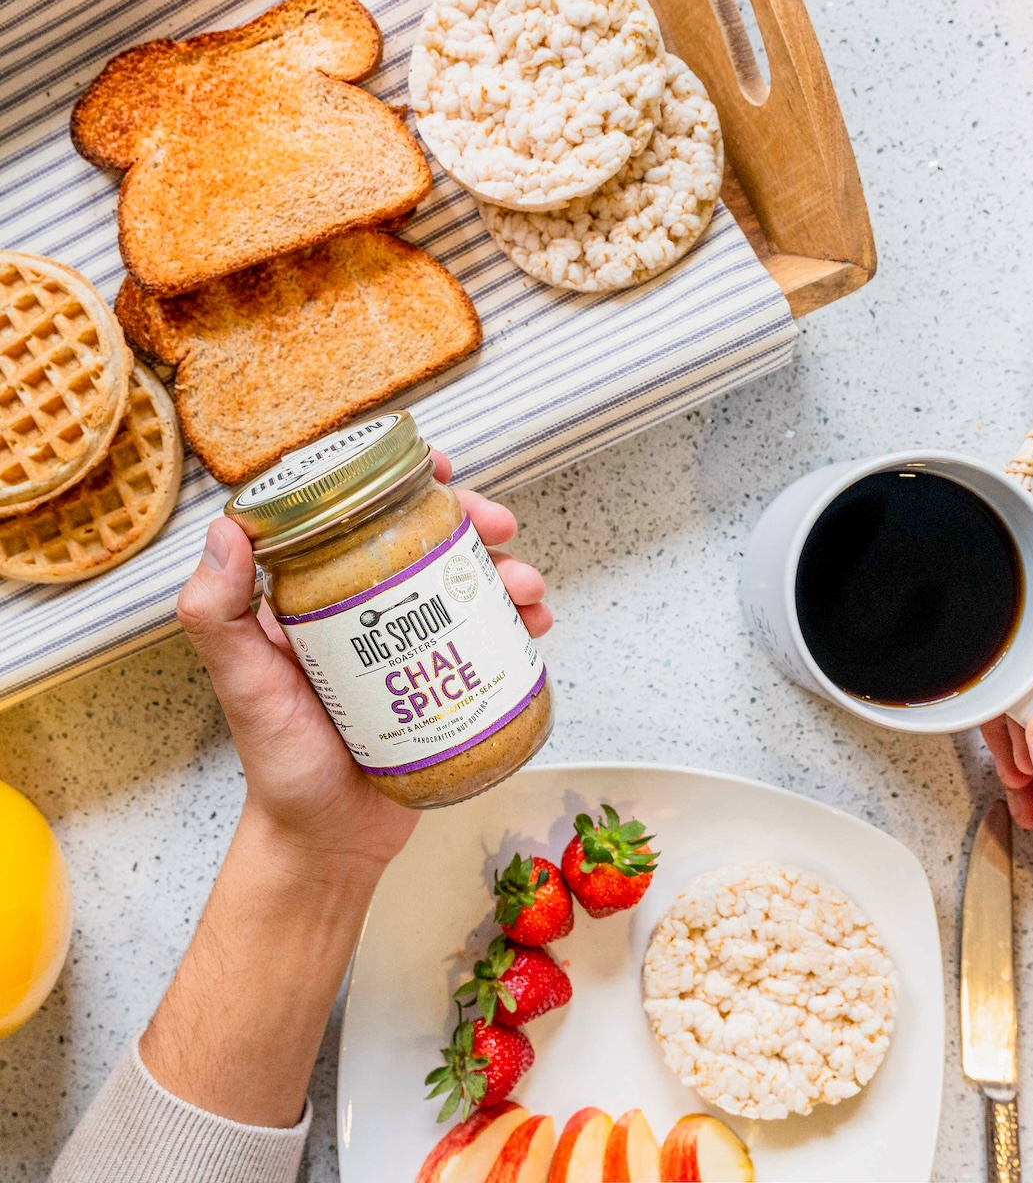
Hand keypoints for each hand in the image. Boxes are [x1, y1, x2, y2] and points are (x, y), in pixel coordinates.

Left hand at [175, 450, 551, 875]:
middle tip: (503, 528)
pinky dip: (516, 623)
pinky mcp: (446, 681)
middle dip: (472, 523)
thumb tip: (227, 527)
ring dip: (505, 573)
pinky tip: (535, 626)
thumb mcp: (244, 687)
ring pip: (464, 587)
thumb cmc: (281, 766)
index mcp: (316, 598)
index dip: (398, 482)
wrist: (329, 843)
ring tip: (529, 590)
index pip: (356, 518)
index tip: (437, 468)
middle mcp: (367, 611)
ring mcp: (412, 646)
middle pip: (425, 543)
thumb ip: (218, 615)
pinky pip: (486, 638)